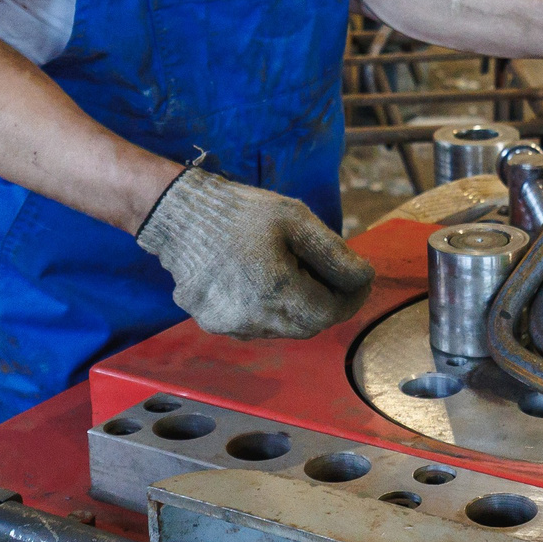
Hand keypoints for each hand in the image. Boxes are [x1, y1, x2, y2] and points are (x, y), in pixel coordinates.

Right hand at [136, 167, 374, 337]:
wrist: (178, 214)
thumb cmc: (240, 212)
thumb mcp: (296, 219)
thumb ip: (335, 253)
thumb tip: (364, 279)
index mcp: (276, 292)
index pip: (330, 313)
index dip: (351, 298)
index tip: (359, 279)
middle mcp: (252, 319)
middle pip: (308, 325)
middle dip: (325, 302)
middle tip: (329, 272)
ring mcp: (229, 325)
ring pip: (282, 328)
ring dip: (296, 307)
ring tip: (290, 269)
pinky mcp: (212, 324)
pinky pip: (255, 325)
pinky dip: (269, 309)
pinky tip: (261, 279)